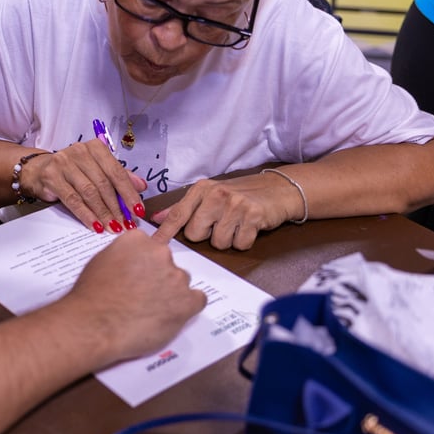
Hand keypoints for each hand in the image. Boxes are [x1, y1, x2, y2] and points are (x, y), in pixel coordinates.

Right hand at [21, 140, 147, 232]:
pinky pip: (73, 200)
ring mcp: (64, 163)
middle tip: (126, 224)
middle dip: (117, 207)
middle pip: (104, 184)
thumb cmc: (72, 171)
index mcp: (95, 147)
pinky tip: (95, 225)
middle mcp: (80, 151)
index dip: (129, 193)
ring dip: (103, 213)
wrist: (38, 170)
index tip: (138, 211)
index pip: (117, 172)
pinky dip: (86, 215)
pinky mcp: (52, 177)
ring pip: (89, 192)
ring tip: (113, 227)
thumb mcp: (96, 170)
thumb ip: (118, 176)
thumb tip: (141, 186)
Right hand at [64, 230, 205, 362]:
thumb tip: (131, 265)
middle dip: (158, 278)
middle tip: (142, 297)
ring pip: (181, 282)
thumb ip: (122, 257)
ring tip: (150, 311)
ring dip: (171, 293)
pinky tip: (170, 315)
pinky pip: (197, 300)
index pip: (150, 247)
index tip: (138, 277)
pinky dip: (186, 307)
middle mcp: (160, 253)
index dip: (144, 265)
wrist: (94, 325)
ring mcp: (175, 277)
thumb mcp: (100, 262)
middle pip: (167, 263)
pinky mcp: (187, 301)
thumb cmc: (90, 298)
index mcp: (137, 240)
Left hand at [152, 172, 300, 249]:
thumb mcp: (209, 194)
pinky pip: (239, 244)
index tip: (155, 244)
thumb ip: (184, 207)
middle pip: (196, 234)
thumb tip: (158, 217)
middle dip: (207, 236)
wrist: (278, 189)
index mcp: (201, 189)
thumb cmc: (240, 194)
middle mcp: (216, 194)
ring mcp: (235, 205)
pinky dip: (244, 241)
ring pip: (218, 243)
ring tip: (236, 224)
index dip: (165, 232)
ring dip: (228, 239)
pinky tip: (248, 227)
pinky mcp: (253, 216)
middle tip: (220, 224)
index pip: (178, 214)